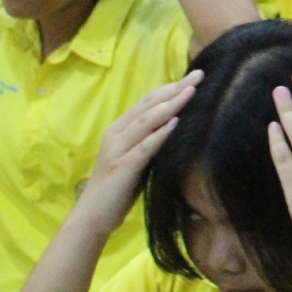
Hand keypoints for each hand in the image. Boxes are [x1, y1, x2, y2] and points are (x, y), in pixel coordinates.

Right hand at [75, 74, 200, 234]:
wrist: (93, 216)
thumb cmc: (118, 189)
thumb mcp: (137, 159)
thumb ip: (150, 142)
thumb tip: (177, 127)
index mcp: (119, 129)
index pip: (147, 101)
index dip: (170, 87)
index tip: (194, 77)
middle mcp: (116, 134)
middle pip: (148, 105)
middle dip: (174, 88)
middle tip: (199, 75)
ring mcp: (117, 149)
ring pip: (146, 121)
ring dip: (170, 105)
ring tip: (191, 92)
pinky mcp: (122, 167)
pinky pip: (144, 147)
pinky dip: (160, 134)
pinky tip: (176, 123)